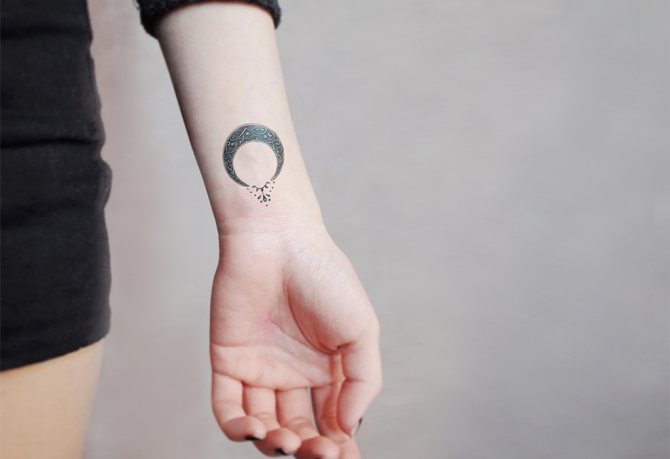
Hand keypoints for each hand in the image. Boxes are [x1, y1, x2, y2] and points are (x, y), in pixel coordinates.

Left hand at [209, 222, 381, 458]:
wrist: (278, 240)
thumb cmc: (325, 278)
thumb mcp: (362, 330)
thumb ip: (363, 381)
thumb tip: (350, 427)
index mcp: (329, 369)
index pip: (334, 421)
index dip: (340, 446)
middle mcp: (294, 374)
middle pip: (300, 429)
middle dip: (309, 449)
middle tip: (318, 454)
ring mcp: (261, 369)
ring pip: (264, 424)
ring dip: (274, 443)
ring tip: (286, 441)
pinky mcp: (228, 361)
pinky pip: (227, 405)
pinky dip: (237, 426)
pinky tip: (254, 429)